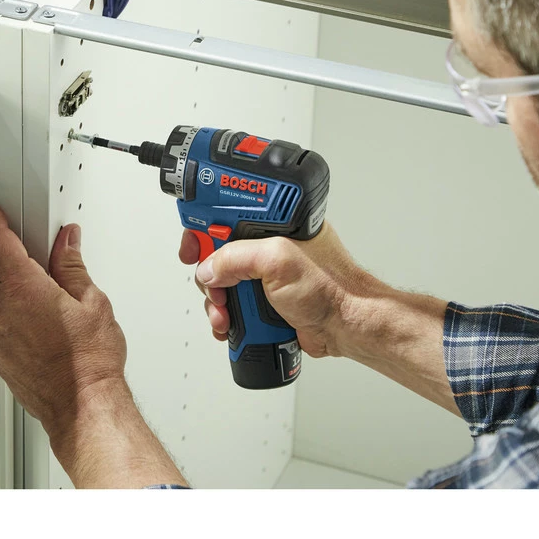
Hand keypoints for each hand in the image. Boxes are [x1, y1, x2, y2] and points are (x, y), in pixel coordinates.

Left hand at [0, 195, 126, 439]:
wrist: (82, 407)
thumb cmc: (89, 364)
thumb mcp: (93, 302)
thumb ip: (72, 266)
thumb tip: (66, 243)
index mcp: (23, 288)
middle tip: (13, 233)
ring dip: (1, 276)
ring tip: (34, 281)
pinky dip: (4, 305)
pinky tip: (32, 313)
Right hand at [179, 222, 368, 358]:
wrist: (346, 327)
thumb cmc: (333, 288)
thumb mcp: (278, 262)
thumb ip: (236, 257)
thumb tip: (209, 267)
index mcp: (276, 223)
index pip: (229, 212)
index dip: (204, 224)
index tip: (192, 244)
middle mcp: (270, 244)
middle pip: (218, 249)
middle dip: (209, 272)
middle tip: (213, 285)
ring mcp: (266, 272)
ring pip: (223, 281)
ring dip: (217, 300)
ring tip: (225, 314)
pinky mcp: (265, 297)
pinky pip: (234, 302)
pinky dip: (226, 315)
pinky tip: (231, 324)